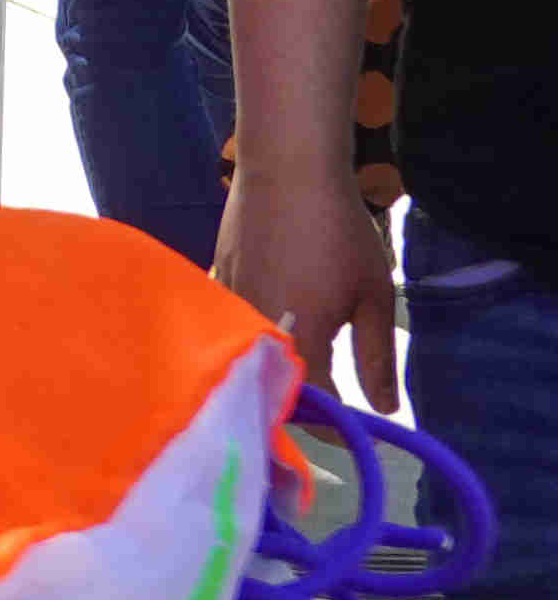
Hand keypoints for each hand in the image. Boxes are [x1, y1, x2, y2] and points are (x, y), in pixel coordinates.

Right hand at [220, 161, 400, 412]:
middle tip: (325, 405)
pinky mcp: (215, 283)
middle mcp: (255, 331)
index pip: (313, 406)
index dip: (334, 427)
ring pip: (245, 359)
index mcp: (300, 339)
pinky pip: (229, 328)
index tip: (352, 431)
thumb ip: (376, 357)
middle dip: (297, 406)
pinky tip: (264, 328)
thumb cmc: (338, 231)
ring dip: (269, 373)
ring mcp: (228, 306)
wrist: (285, 169)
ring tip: (294, 372)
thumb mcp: (373, 295)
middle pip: (270, 389)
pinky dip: (247, 340)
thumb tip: (384, 410)